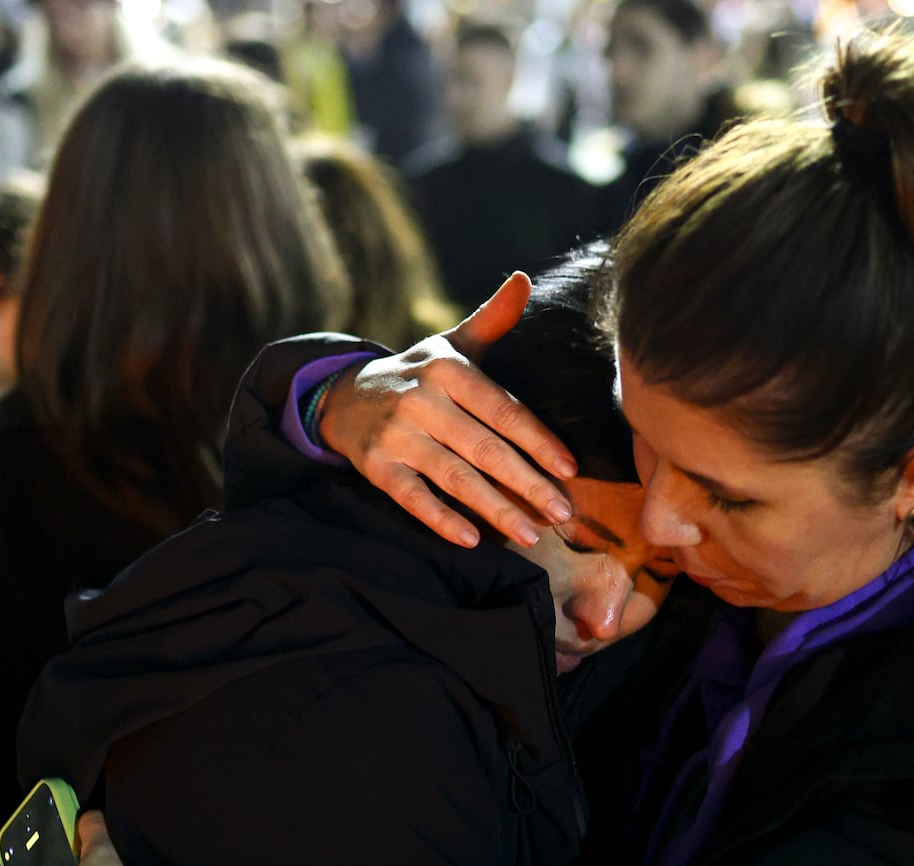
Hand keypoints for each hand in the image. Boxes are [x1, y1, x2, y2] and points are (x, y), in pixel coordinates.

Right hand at [321, 272, 579, 548]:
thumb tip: (524, 279)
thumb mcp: (452, 344)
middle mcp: (421, 399)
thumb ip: (493, 319)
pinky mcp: (376, 466)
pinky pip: (413, 498)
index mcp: (447, 369)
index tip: (569, 469)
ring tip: (530, 535)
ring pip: (455, 477)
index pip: (504, 410)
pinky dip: (442, 519)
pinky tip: (473, 539)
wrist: (344, 395)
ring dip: (495, 509)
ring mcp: (397, 434)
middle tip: (562, 514)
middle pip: (485, 448)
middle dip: (527, 483)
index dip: (538, 441)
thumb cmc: (417, 373)